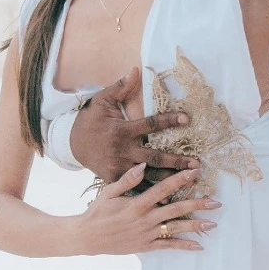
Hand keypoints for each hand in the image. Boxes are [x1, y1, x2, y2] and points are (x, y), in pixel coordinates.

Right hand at [67, 67, 199, 183]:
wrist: (71, 145)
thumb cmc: (90, 121)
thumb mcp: (101, 101)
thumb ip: (120, 87)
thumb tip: (136, 70)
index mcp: (122, 131)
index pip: (150, 124)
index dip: (168, 120)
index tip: (186, 118)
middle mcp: (123, 151)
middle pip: (155, 156)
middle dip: (176, 161)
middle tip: (197, 164)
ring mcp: (120, 168)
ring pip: (149, 176)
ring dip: (170, 180)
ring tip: (189, 182)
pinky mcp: (116, 180)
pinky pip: (136, 188)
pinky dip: (151, 194)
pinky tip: (168, 199)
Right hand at [75, 164, 219, 254]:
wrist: (88, 237)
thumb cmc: (98, 212)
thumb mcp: (109, 192)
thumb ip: (127, 179)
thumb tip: (143, 166)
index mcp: (137, 204)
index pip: (163, 189)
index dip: (180, 180)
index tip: (195, 172)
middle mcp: (145, 219)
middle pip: (176, 210)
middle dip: (197, 205)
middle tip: (216, 202)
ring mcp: (147, 234)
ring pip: (175, 229)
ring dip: (195, 226)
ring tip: (213, 223)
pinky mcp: (146, 246)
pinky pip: (168, 246)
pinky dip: (183, 246)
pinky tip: (198, 245)